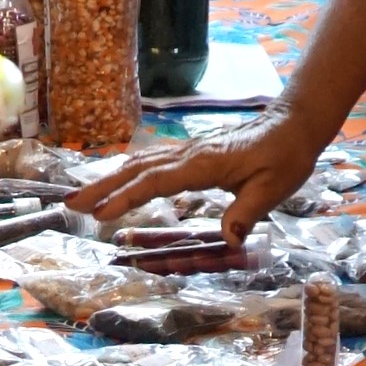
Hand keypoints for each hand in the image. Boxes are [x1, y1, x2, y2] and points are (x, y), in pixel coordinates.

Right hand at [86, 106, 322, 248]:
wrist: (294, 124)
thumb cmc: (285, 157)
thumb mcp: (272, 190)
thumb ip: (247, 213)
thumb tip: (230, 241)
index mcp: (203, 164)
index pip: (155, 182)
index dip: (126, 197)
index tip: (101, 214)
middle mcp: (189, 154)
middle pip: (137, 169)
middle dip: (102, 187)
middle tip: (71, 205)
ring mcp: (189, 151)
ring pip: (141, 163)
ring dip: (110, 178)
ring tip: (84, 196)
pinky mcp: (193, 153)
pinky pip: (153, 160)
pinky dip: (130, 171)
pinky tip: (119, 179)